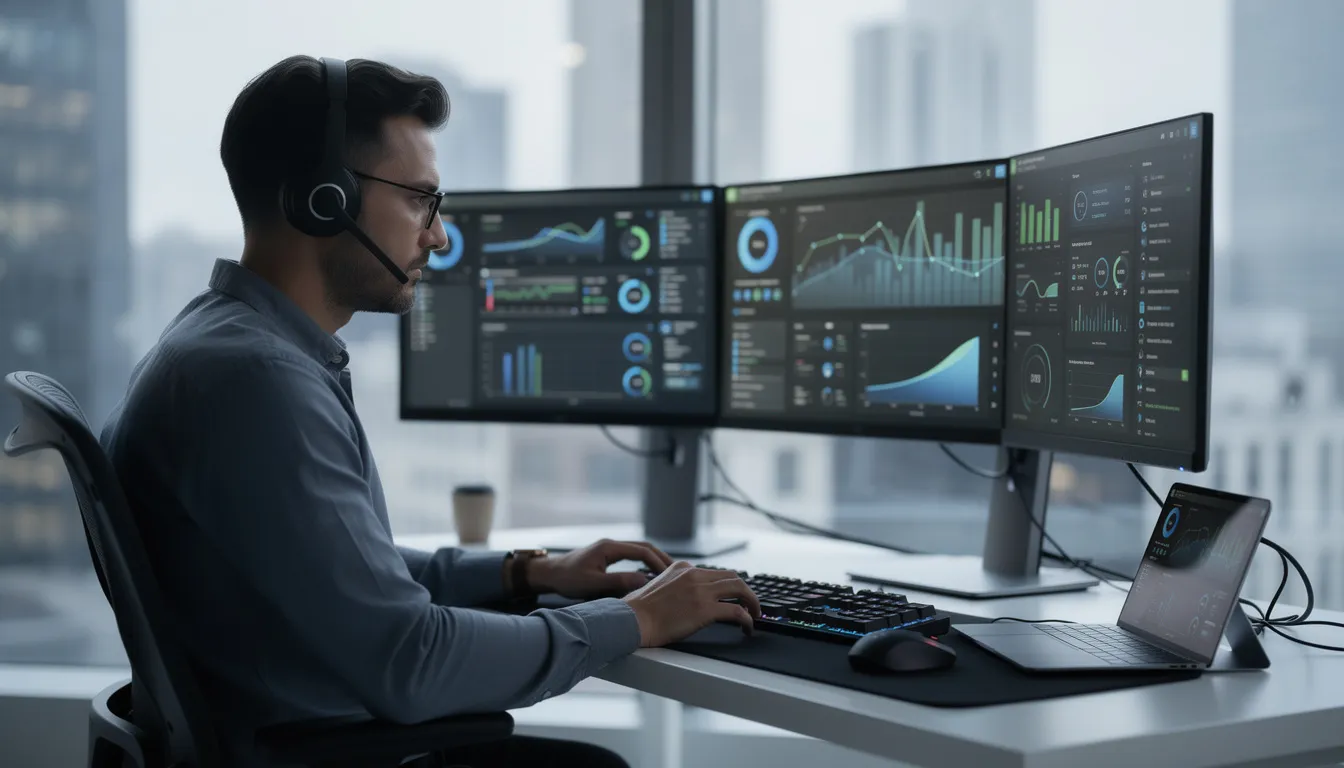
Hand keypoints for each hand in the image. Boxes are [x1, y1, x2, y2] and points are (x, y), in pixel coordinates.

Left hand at [527, 539, 674, 599]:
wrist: (550, 574)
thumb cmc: (568, 579)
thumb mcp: (592, 584)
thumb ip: (618, 582)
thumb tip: (644, 582)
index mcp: (609, 548)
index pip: (642, 551)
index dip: (658, 563)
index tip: (670, 576)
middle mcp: (611, 545)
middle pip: (644, 547)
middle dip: (661, 558)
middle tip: (677, 572)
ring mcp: (609, 549)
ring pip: (639, 550)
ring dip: (654, 560)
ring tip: (668, 574)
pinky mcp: (606, 555)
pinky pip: (631, 556)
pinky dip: (644, 563)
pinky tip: (649, 575)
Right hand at [621, 561, 761, 646]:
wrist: (630, 620)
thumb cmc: (636, 610)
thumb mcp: (655, 585)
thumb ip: (673, 585)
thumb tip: (682, 597)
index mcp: (682, 568)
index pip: (714, 572)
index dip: (727, 584)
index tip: (733, 594)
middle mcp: (694, 575)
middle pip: (732, 577)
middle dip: (745, 590)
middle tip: (751, 604)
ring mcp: (701, 591)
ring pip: (740, 589)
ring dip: (752, 602)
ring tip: (754, 615)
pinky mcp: (705, 609)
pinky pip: (737, 611)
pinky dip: (747, 619)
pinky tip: (747, 627)